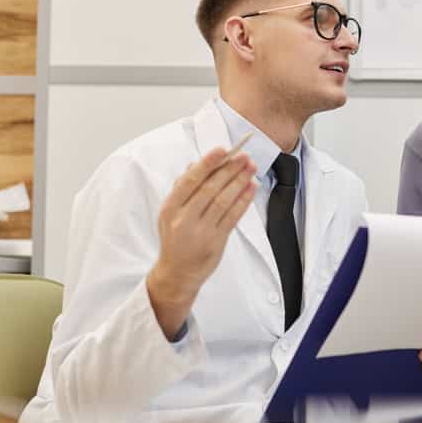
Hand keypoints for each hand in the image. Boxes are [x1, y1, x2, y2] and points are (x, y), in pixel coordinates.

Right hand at [148, 147, 257, 337]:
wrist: (177, 272)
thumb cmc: (175, 237)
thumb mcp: (171, 213)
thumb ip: (182, 189)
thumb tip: (195, 164)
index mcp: (170, 208)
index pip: (190, 180)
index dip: (208, 163)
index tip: (222, 150)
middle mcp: (184, 219)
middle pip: (210, 188)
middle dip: (229, 170)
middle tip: (243, 156)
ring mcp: (201, 231)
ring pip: (223, 201)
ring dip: (239, 182)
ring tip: (251, 168)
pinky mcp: (216, 241)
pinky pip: (233, 217)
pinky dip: (243, 200)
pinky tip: (251, 188)